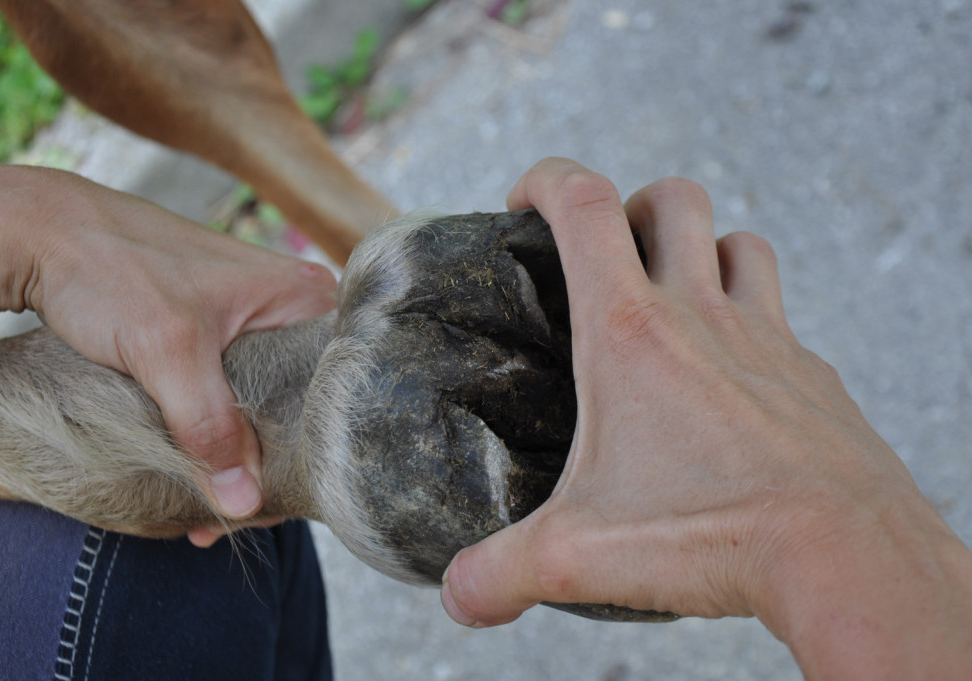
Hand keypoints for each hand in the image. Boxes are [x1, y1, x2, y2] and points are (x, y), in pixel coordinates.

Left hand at [0, 166, 335, 543]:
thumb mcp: (168, 350)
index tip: (278, 505)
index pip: (334, 391)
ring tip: (208, 515)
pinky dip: (215, 438)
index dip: (312, 453)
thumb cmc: (111, 267)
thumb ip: (211, 427)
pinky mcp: (217, 336)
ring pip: (264, 407)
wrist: (39, 234)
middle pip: (302, 406)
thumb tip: (244, 504)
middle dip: (271, 468)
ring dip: (239, 460)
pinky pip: (232, 397)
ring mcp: (253, 323)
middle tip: (232, 520)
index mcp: (305, 297)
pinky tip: (195, 478)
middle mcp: (289, 309)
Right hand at [439, 159, 971, 677]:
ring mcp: (765, 337)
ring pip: (739, 242)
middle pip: (672, 199)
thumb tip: (458, 596)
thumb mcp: (581, 555)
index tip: (523, 202)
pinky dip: (752, 319)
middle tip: (604, 255)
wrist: (843, 551)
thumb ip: (503, 572)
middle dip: (631, 206)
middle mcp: (701, 315)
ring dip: (703, 249)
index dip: (546, 178)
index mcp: (630, 331)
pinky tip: (732, 376)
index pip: (584, 204)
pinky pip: (780, 316)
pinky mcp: (809, 373)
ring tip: (673, 296)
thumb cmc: (711, 533)